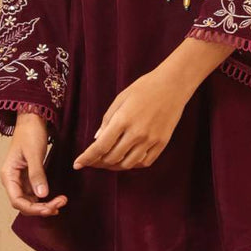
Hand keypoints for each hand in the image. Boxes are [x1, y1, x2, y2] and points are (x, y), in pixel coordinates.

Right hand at [1, 112, 66, 215]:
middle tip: (59, 205)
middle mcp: (13, 180)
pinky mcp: (30, 177)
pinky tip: (56, 198)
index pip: (17, 201)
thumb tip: (41, 195)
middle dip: (41, 208)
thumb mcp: (34, 154)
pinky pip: (36, 193)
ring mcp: (21, 179)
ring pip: (30, 201)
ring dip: (45, 205)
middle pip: (24, 204)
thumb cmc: (30, 133)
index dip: (33, 208)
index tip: (50, 208)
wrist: (32, 119)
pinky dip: (46, 198)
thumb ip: (37, 174)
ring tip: (61, 202)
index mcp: (8, 175)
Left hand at [72, 68, 189, 171]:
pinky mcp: (162, 143)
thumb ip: (107, 120)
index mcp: (123, 120)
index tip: (77, 165)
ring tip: (108, 161)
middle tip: (92, 161)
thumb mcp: (120, 99)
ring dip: (115, 166)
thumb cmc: (144, 88)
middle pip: (112, 158)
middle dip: (98, 162)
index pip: (100, 147)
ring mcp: (151, 140)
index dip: (87, 158)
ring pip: (127, 164)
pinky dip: (133, 164)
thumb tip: (97, 139)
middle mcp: (136, 133)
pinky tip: (127, 158)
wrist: (173, 85)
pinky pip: (144, 162)